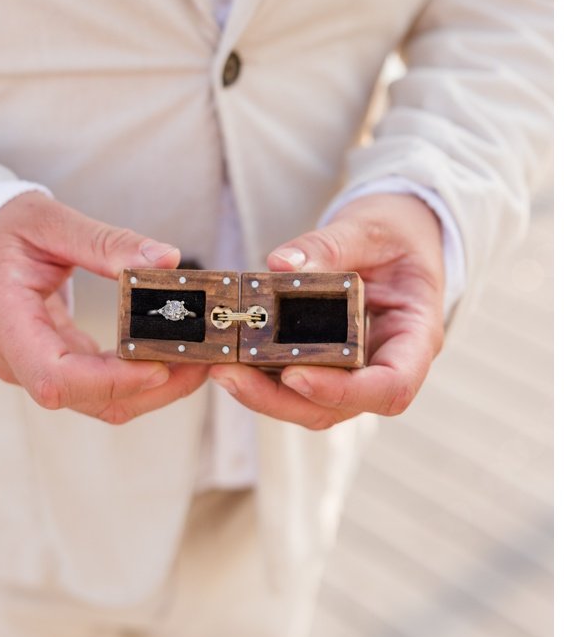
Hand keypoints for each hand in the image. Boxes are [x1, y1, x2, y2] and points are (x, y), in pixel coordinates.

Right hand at [0, 190, 203, 421]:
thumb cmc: (1, 232)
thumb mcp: (47, 221)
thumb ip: (106, 242)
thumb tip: (166, 260)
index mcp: (6, 323)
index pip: (55, 377)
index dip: (108, 381)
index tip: (157, 364)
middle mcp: (17, 360)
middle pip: (85, 400)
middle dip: (148, 389)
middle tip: (202, 360)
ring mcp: (35, 370)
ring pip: (98, 403)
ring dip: (152, 390)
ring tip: (199, 360)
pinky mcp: (55, 368)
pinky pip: (100, 388)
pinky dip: (139, 377)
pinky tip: (174, 355)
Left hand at [210, 192, 445, 429]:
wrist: (397, 236)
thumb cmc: (395, 233)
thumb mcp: (369, 228)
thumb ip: (329, 246)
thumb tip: (281, 264)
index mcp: (415, 338)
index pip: (390, 388)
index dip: (344, 392)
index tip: (296, 375)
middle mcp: (385, 366)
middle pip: (336, 409)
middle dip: (279, 399)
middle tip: (230, 374)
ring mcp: (353, 373)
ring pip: (308, 406)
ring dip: (261, 395)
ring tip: (220, 368)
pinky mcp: (323, 366)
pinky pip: (292, 385)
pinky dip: (260, 377)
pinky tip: (228, 358)